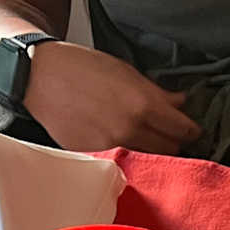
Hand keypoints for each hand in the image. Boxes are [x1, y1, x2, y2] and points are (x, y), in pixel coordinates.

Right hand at [21, 41, 200, 153]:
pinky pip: (121, 163)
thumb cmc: (80, 66)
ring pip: (148, 161)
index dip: (191, 130)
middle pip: (171, 150)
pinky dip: (127, 156)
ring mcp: (111, 147)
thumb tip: (181, 102)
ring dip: (152, 153)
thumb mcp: (124, 71)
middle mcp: (130, 130)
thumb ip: (156, 92)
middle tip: (170, 135)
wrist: (39, 76)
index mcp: (143, 105)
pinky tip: (122, 143)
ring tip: (147, 140)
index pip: (184, 130)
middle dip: (174, 142)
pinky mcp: (94, 156)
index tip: (191, 129)